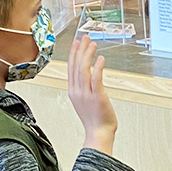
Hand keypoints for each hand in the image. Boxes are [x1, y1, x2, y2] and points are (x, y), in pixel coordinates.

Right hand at [68, 35, 117, 155]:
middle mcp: (77, 91)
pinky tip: (100, 58)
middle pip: (76, 66)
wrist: (98, 133)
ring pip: (84, 69)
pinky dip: (97, 67)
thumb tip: (89, 76)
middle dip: (80, 49)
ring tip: (92, 44)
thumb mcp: (84, 101)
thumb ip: (84, 88)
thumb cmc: (94, 119)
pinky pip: (95, 79)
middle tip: (84, 37)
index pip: (71, 68)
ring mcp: (86, 94)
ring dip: (87, 55)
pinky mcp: (97, 96)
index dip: (73, 54)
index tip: (76, 43)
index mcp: (73, 91)